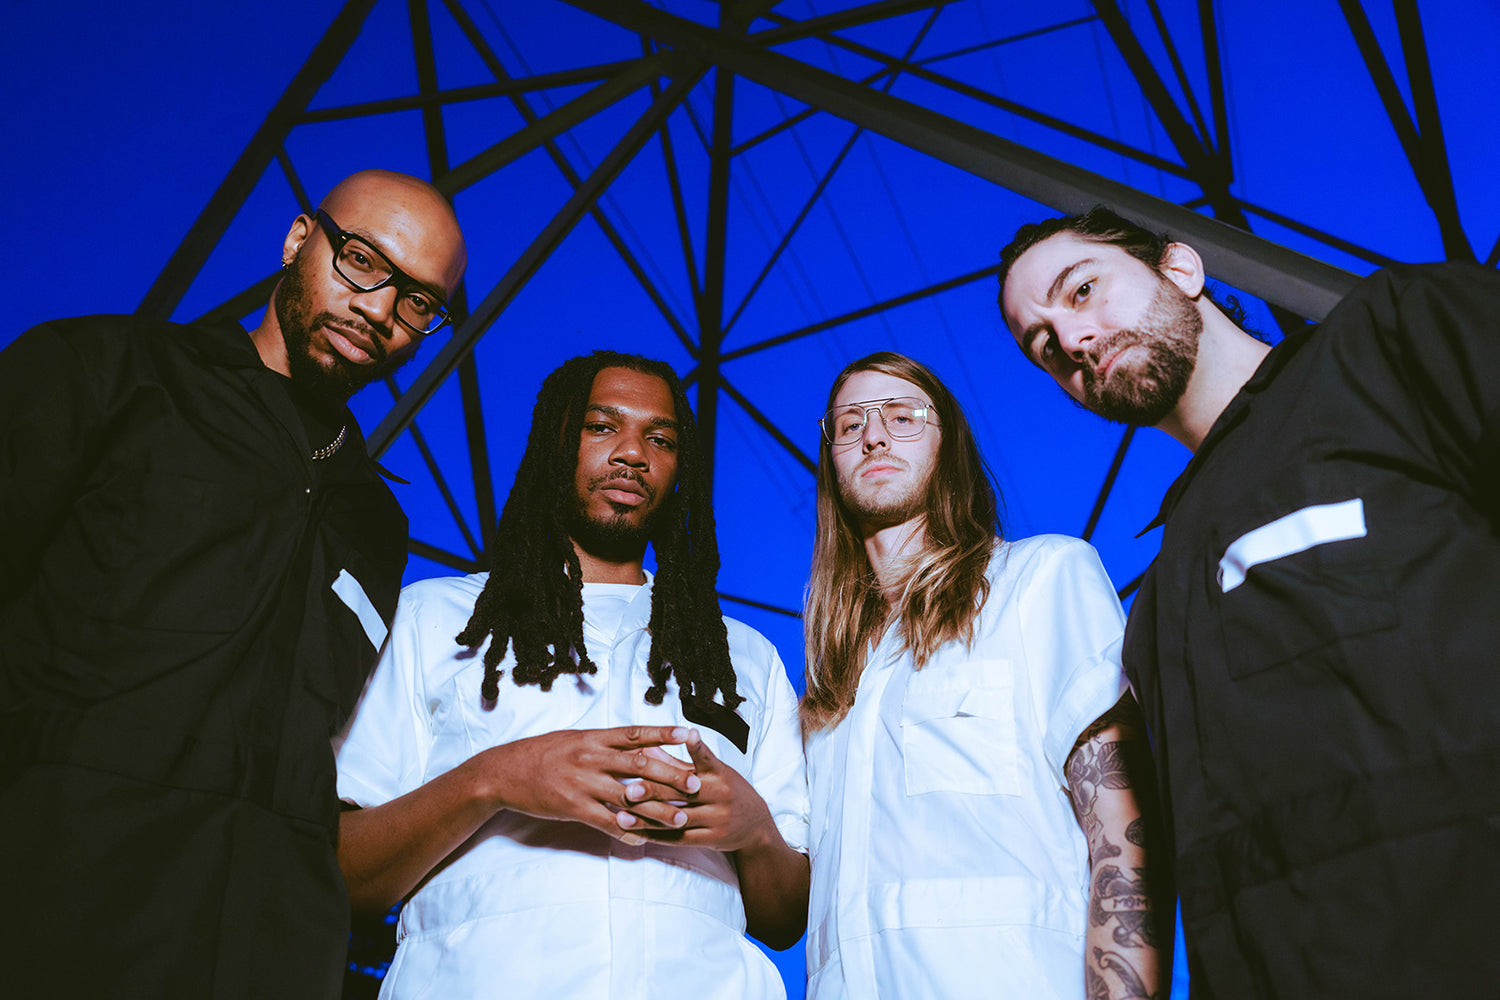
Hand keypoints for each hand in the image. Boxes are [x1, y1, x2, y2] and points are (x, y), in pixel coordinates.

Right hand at [485, 725, 698, 845]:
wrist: (504, 772)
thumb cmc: (542, 753)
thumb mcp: (575, 738)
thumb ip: (605, 742)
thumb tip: (637, 742)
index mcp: (594, 737)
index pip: (637, 733)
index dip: (666, 734)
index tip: (692, 735)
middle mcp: (592, 757)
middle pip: (640, 765)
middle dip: (671, 775)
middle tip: (696, 784)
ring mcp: (583, 783)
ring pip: (628, 797)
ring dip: (657, 811)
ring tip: (681, 820)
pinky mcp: (573, 807)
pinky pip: (606, 822)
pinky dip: (627, 831)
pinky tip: (645, 840)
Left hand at [617, 729, 775, 853]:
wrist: (756, 828)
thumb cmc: (729, 792)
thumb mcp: (713, 774)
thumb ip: (678, 762)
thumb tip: (647, 746)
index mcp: (720, 774)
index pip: (707, 758)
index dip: (698, 747)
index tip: (689, 734)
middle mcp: (721, 794)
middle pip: (683, 791)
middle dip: (653, 790)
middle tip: (627, 789)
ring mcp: (717, 818)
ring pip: (678, 818)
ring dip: (648, 818)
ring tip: (622, 816)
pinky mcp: (712, 839)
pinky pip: (679, 839)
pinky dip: (656, 836)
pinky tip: (636, 834)